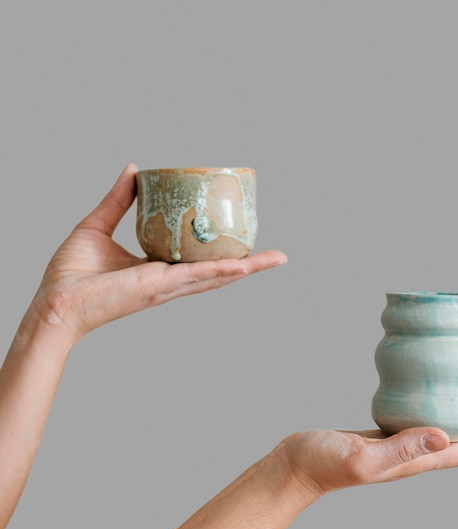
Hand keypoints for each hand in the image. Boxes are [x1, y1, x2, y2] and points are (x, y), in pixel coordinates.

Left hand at [30, 163, 286, 342]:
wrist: (56, 302)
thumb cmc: (72, 274)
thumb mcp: (98, 225)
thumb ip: (119, 200)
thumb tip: (133, 170)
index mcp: (159, 269)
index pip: (199, 260)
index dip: (223, 251)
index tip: (243, 239)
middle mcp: (170, 280)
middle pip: (218, 271)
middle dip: (249, 264)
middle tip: (275, 255)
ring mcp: (168, 286)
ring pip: (217, 276)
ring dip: (248, 268)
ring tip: (275, 259)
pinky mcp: (159, 287)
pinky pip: (198, 277)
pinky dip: (223, 272)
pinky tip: (246, 266)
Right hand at [276, 427, 457, 501]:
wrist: (296, 465)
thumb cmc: (323, 462)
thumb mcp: (363, 457)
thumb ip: (401, 448)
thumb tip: (444, 436)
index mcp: (413, 462)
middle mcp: (412, 456)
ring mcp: (397, 447)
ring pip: (443, 436)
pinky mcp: (382, 436)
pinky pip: (419, 426)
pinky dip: (436, 417)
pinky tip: (435, 407)